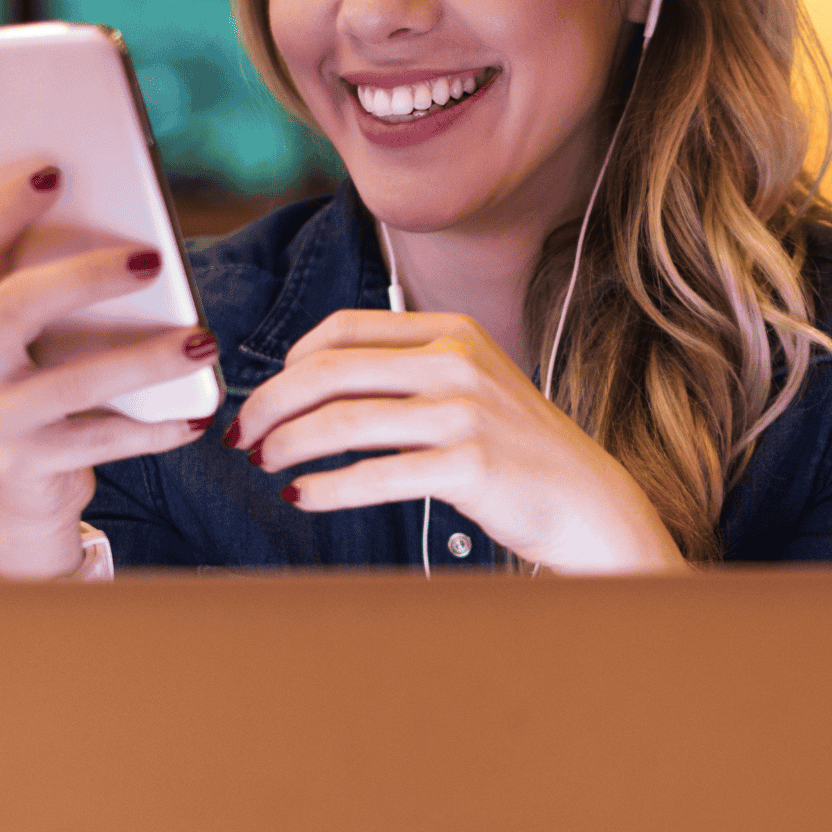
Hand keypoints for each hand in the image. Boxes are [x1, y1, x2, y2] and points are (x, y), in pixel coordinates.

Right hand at [0, 167, 217, 577]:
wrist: (25, 493)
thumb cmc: (49, 390)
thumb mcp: (45, 342)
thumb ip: (68, 296)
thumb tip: (145, 245)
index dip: (6, 207)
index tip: (55, 170)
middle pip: (15, 305)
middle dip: (85, 276)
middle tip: (153, 259)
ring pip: (70, 382)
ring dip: (145, 360)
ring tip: (202, 341)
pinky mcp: (22, 466)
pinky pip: (99, 443)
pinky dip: (154, 430)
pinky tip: (197, 417)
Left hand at [231, 310, 687, 574]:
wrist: (587, 501)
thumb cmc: (513, 448)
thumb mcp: (468, 384)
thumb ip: (404, 370)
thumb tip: (309, 378)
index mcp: (451, 331)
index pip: (342, 330)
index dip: (288, 362)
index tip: (266, 395)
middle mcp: (456, 362)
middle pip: (329, 372)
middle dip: (271, 405)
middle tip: (244, 435)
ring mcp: (464, 413)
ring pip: (341, 422)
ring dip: (287, 445)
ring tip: (265, 464)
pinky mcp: (467, 467)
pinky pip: (373, 475)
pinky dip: (324, 488)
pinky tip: (302, 496)